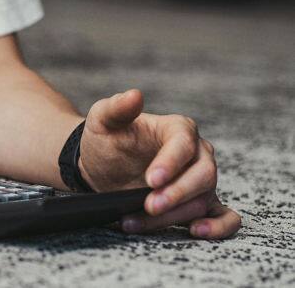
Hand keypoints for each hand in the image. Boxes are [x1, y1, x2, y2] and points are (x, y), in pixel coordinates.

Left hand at [79, 89, 240, 238]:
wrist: (102, 165)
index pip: (184, 145)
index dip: (170, 164)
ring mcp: (199, 180)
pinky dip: (218, 226)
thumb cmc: (107, 139)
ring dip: (172, 216)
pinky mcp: (197, 202)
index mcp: (178, 129)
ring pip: (202, 200)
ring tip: (135, 221)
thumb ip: (116, 107)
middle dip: (175, 194)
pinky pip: (224, 216)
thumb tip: (134, 95)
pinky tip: (196, 231)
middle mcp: (197, 154)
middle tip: (148, 205)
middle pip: (202, 175)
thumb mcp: (103, 119)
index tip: (151, 180)